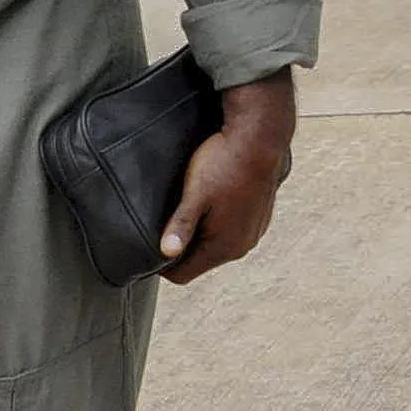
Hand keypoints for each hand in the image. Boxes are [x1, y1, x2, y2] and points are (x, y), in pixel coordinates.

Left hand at [157, 71, 296, 285]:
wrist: (261, 136)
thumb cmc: (226, 162)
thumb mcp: (195, 194)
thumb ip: (180, 226)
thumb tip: (166, 252)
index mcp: (225, 246)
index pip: (183, 274)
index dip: (161, 265)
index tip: (149, 243)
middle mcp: (242, 245)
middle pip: (200, 261)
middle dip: (182, 248)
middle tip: (167, 221)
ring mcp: (254, 231)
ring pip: (217, 245)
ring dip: (201, 234)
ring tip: (190, 208)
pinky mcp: (260, 217)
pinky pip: (232, 231)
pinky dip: (219, 224)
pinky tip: (213, 201)